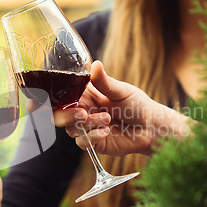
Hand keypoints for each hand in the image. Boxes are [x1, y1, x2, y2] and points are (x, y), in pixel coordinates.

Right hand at [54, 61, 191, 155]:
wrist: (151, 126)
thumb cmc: (137, 104)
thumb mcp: (121, 91)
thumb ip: (104, 82)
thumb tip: (95, 64)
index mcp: (85, 95)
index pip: (62, 97)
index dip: (55, 100)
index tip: (56, 102)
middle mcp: (83, 112)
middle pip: (59, 116)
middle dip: (66, 116)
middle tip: (83, 114)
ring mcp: (87, 128)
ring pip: (71, 129)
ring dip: (88, 125)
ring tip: (107, 119)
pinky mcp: (95, 143)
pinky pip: (83, 143)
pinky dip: (93, 137)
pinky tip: (107, 131)